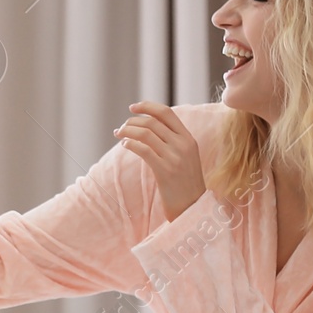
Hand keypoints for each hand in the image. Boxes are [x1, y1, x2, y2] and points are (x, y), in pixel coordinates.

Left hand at [112, 102, 206, 221]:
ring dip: (127, 131)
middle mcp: (183, 144)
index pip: (167, 113)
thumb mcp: (185, 156)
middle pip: (152, 122)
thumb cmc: (184, 182)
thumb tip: (149, 127)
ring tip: (119, 134)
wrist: (193, 206)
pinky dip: (131, 144)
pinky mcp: (165, 170)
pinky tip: (125, 145)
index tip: (132, 108)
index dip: (147, 106)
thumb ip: (172, 141)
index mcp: (188, 138)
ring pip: (145, 134)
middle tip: (121, 127)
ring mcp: (174, 157)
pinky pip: (143, 150)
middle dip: (132, 121)